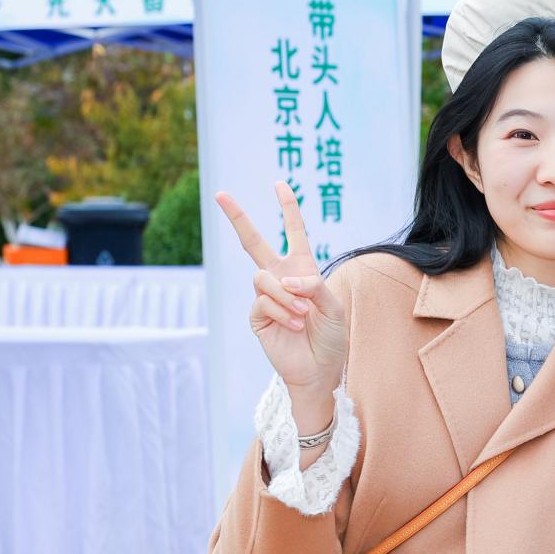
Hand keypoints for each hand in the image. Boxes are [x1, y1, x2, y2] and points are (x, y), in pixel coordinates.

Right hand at [216, 183, 347, 397]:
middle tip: (220, 194)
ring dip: (286, 295)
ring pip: (263, 278)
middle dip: (238, 218)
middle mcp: (281, 278)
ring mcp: (266, 296)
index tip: (280, 184)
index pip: (294, 233)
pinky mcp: (257, 315)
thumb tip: (285, 278)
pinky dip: (282, 311)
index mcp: (303, 269)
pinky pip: (263, 301)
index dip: (288, 209)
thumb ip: (314, 286)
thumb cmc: (331, 336)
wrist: (319, 368)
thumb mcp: (333, 307)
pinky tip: (294, 324)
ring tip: (302, 313)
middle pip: (253, 243)